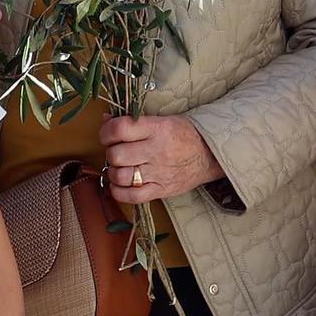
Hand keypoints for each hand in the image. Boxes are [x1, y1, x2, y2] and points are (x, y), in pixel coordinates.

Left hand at [101, 114, 224, 204]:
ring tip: (120, 167)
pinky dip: (119, 192)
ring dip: (114, 172)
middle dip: (111, 153)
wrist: (210, 155)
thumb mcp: (163, 120)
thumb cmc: (185, 134)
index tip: (108, 134)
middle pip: (116, 155)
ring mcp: (159, 173)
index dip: (106, 132)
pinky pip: (132, 197)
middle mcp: (156, 151)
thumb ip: (134, 121)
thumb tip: (105, 119)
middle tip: (117, 151)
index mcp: (157, 128)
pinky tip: (120, 184)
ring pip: (120, 176)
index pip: (119, 129)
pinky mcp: (161, 190)